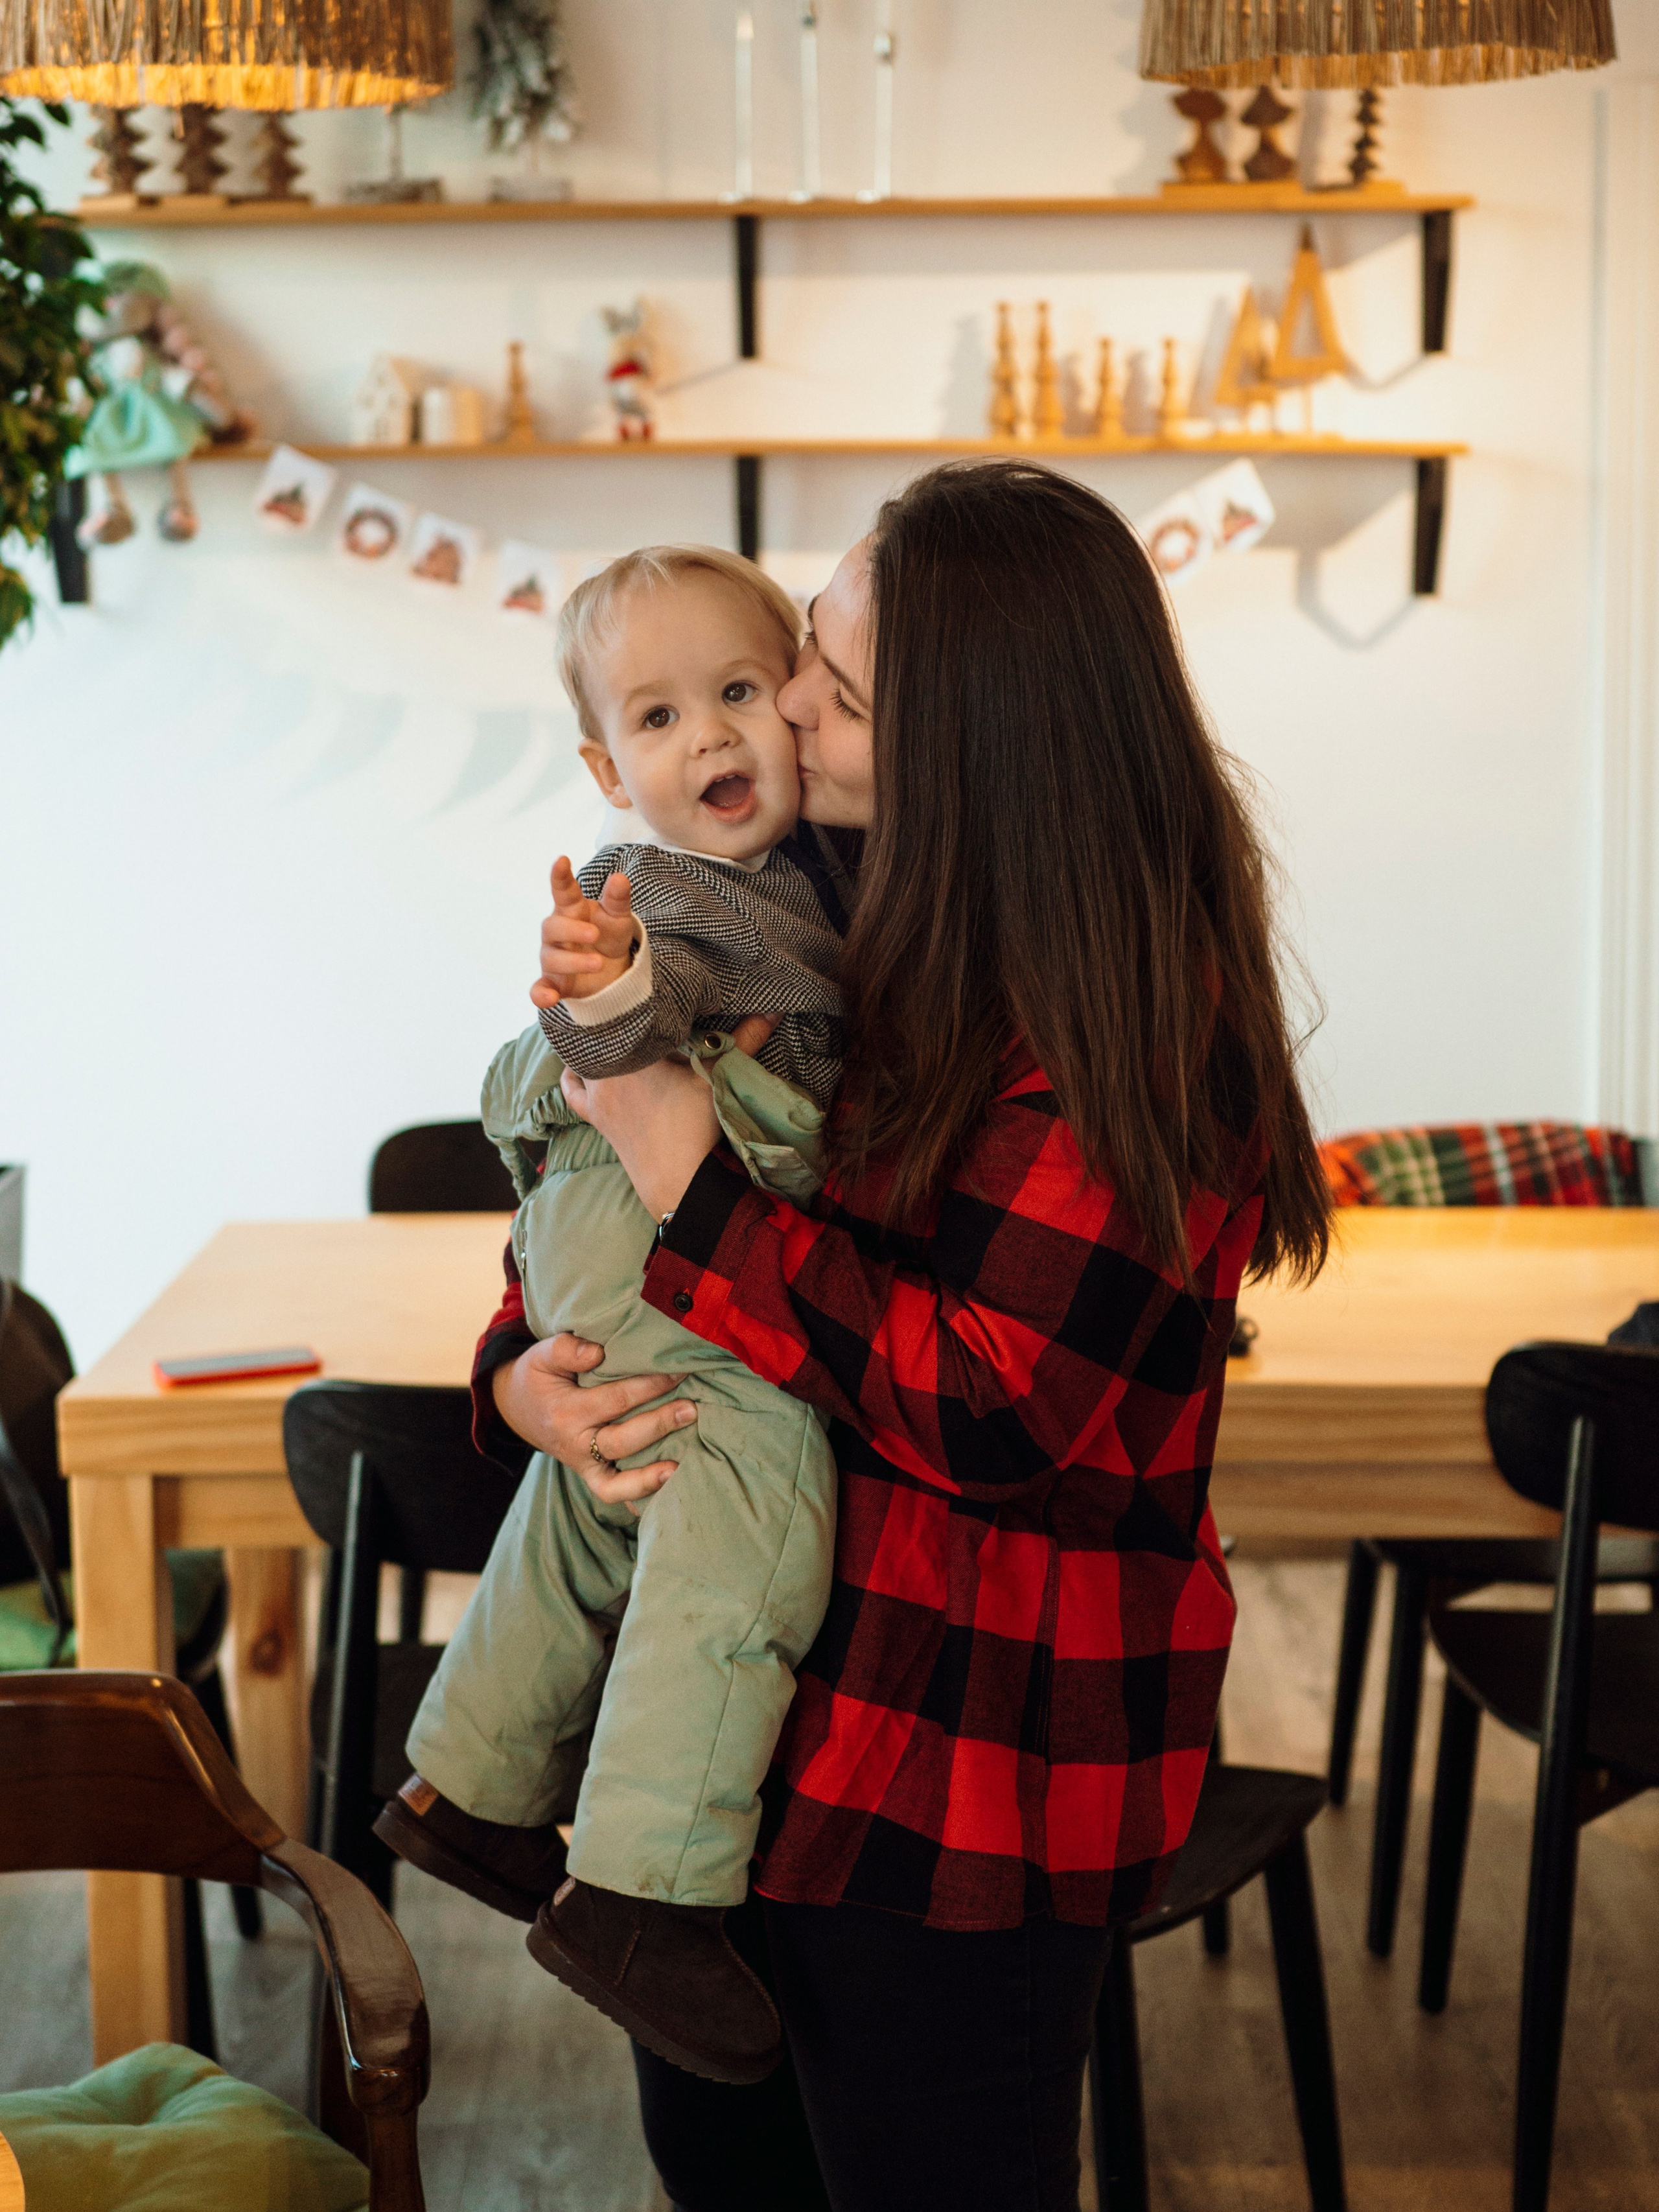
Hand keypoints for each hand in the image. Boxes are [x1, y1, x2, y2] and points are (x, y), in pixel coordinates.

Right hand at [492, 1332, 696, 1509]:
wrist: (516, 1407)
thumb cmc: (539, 1377)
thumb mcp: (542, 1356)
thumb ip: (566, 1349)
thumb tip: (598, 1351)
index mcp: (565, 1413)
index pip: (614, 1400)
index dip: (648, 1386)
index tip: (678, 1371)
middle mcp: (574, 1445)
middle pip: (621, 1441)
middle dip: (659, 1425)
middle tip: (691, 1410)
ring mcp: (583, 1465)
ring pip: (616, 1483)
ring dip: (650, 1477)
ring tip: (681, 1465)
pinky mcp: (591, 1476)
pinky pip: (614, 1494)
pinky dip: (638, 1496)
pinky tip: (667, 1490)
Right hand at [529, 857, 636, 1009]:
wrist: (613, 972)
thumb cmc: (610, 935)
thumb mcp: (618, 917)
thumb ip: (617, 899)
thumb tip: (620, 878)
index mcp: (572, 910)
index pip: (563, 891)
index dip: (560, 876)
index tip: (562, 860)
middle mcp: (557, 933)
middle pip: (552, 926)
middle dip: (571, 930)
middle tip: (595, 933)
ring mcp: (553, 958)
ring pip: (552, 958)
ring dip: (573, 961)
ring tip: (598, 963)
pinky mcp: (555, 983)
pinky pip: (540, 989)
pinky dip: (541, 994)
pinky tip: (548, 999)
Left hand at [558, 1013, 780, 1218]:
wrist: (677, 1180)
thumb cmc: (695, 1126)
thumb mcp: (719, 1076)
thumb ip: (744, 1038)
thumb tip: (774, 1009)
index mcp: (632, 1051)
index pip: (625, 1009)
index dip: (632, 991)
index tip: (643, 980)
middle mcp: (605, 1068)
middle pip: (598, 1029)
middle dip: (610, 1013)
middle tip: (627, 998)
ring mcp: (596, 1094)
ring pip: (580, 1054)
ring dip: (591, 1041)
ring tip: (607, 1027)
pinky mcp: (595, 1117)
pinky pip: (572, 1091)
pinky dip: (572, 1075)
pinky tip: (577, 1065)